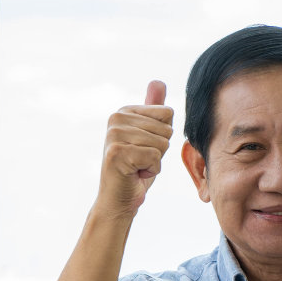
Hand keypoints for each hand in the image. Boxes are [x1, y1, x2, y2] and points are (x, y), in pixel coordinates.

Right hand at [93, 80, 173, 220]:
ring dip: (155, 161)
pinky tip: (134, 174)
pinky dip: (151, 170)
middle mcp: (115, 118)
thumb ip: (152, 110)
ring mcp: (114, 135)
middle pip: (166, 129)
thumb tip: (158, 81)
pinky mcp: (116, 152)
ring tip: (136, 167)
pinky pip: (155, 157)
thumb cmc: (135, 169)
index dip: (162, 135)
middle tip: (139, 160)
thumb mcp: (149, 136)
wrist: (118, 199)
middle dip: (159, 150)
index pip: (167, 113)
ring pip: (162, 143)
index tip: (144, 147)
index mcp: (124, 111)